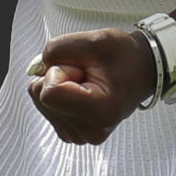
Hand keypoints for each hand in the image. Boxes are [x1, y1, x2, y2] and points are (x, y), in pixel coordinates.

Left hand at [26, 28, 157, 144]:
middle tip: (85, 73)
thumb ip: (58, 48)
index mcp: (99, 111)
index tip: (81, 67)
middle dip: (57, 76)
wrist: (140, 70)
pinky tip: (81, 91)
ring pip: (40, 101)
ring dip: (59, 85)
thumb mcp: (94, 40)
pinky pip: (46, 107)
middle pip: (41, 96)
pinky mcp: (72, 133)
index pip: (48, 93)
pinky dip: (59, 94)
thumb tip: (36, 67)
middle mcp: (88, 131)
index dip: (58, 70)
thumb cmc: (123, 56)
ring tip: (86, 81)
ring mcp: (79, 135)